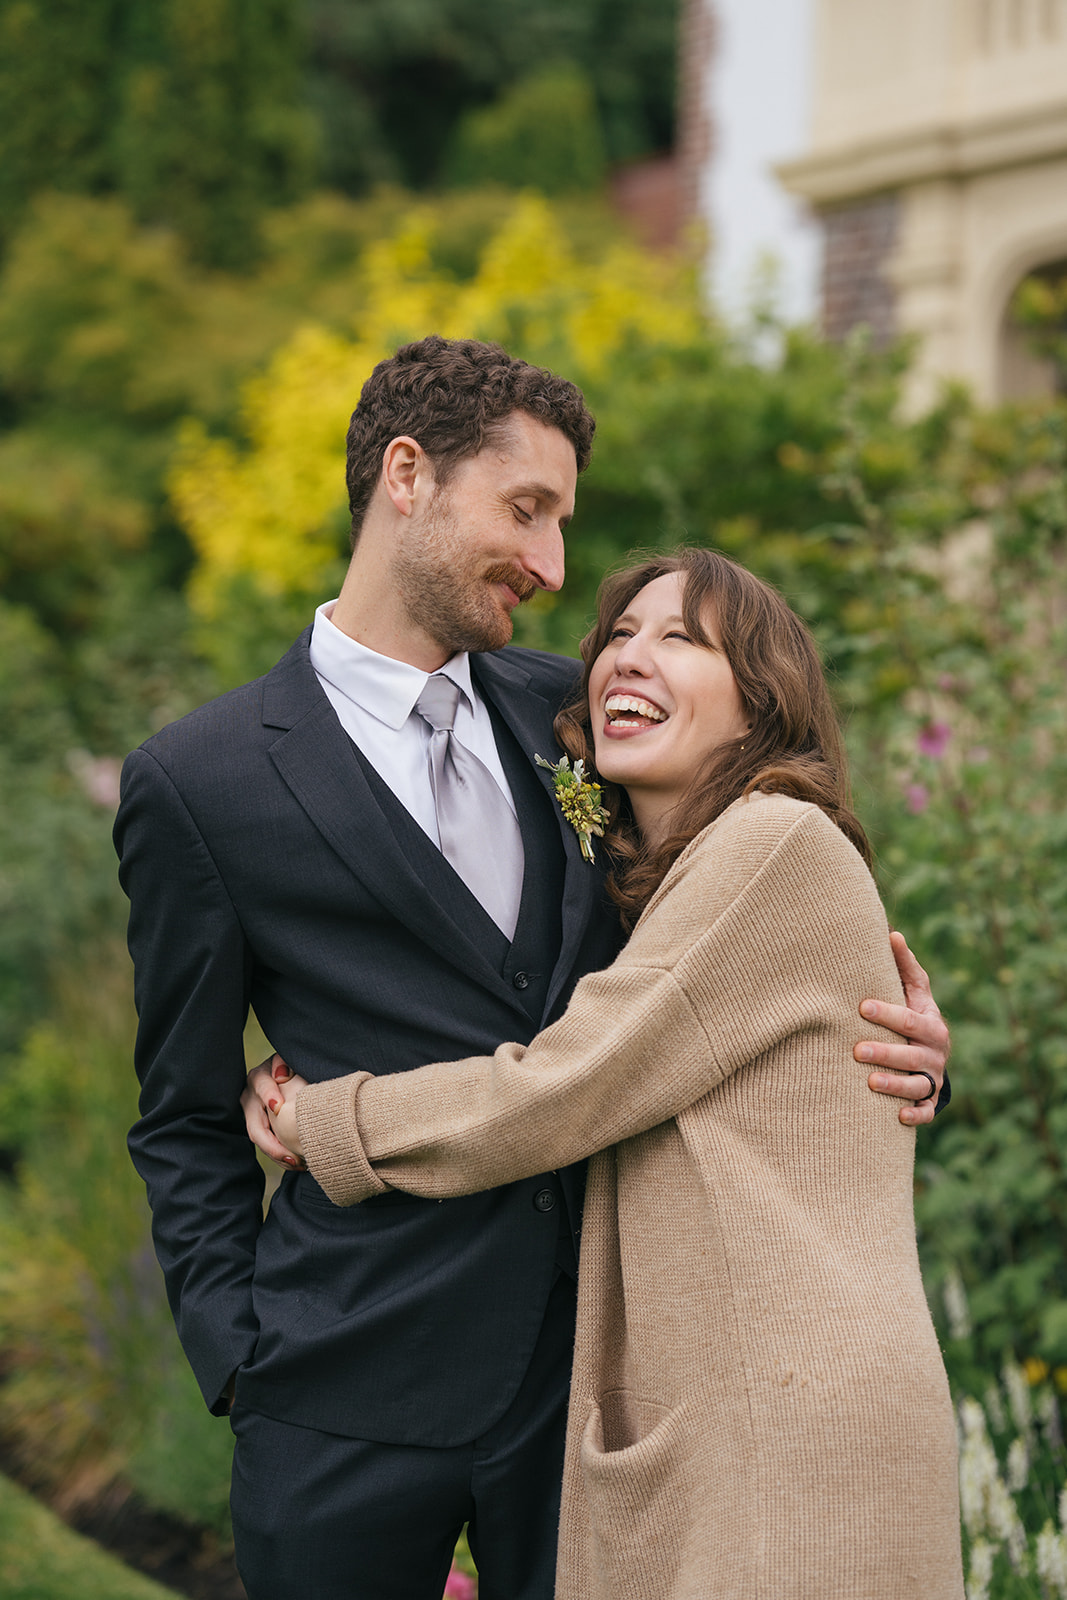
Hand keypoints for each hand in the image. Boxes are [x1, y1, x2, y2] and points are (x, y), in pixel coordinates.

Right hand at [241, 1054, 308, 1165]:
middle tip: (292, 1157)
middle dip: (273, 1145)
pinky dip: (280, 1155)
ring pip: (260, 1139)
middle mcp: (250, 1097)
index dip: (268, 1095)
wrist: (287, 1075)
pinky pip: (267, 1145)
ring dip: (278, 1154)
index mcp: (258, 1077)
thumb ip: (284, 1063)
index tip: (278, 1107)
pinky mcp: (259, 1127)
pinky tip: (297, 1163)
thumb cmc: (291, 1067)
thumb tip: (280, 1074)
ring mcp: (252, 1114)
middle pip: (256, 1126)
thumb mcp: (287, 1059)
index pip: (260, 1086)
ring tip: (298, 1164)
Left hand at [856, 931, 950, 1126]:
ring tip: (870, 1082)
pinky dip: (915, 1114)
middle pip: (912, 1054)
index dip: (888, 1013)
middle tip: (857, 1050)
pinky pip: (926, 1112)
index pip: (909, 1019)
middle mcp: (935, 1053)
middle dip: (886, 1051)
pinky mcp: (930, 1102)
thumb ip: (904, 967)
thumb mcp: (915, 992)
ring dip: (895, 1084)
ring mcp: (933, 1078)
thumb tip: (891, 933)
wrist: (934, 1054)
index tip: (862, 1007)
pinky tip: (896, 1115)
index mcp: (931, 1024)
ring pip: (918, 1084)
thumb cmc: (914, 1015)